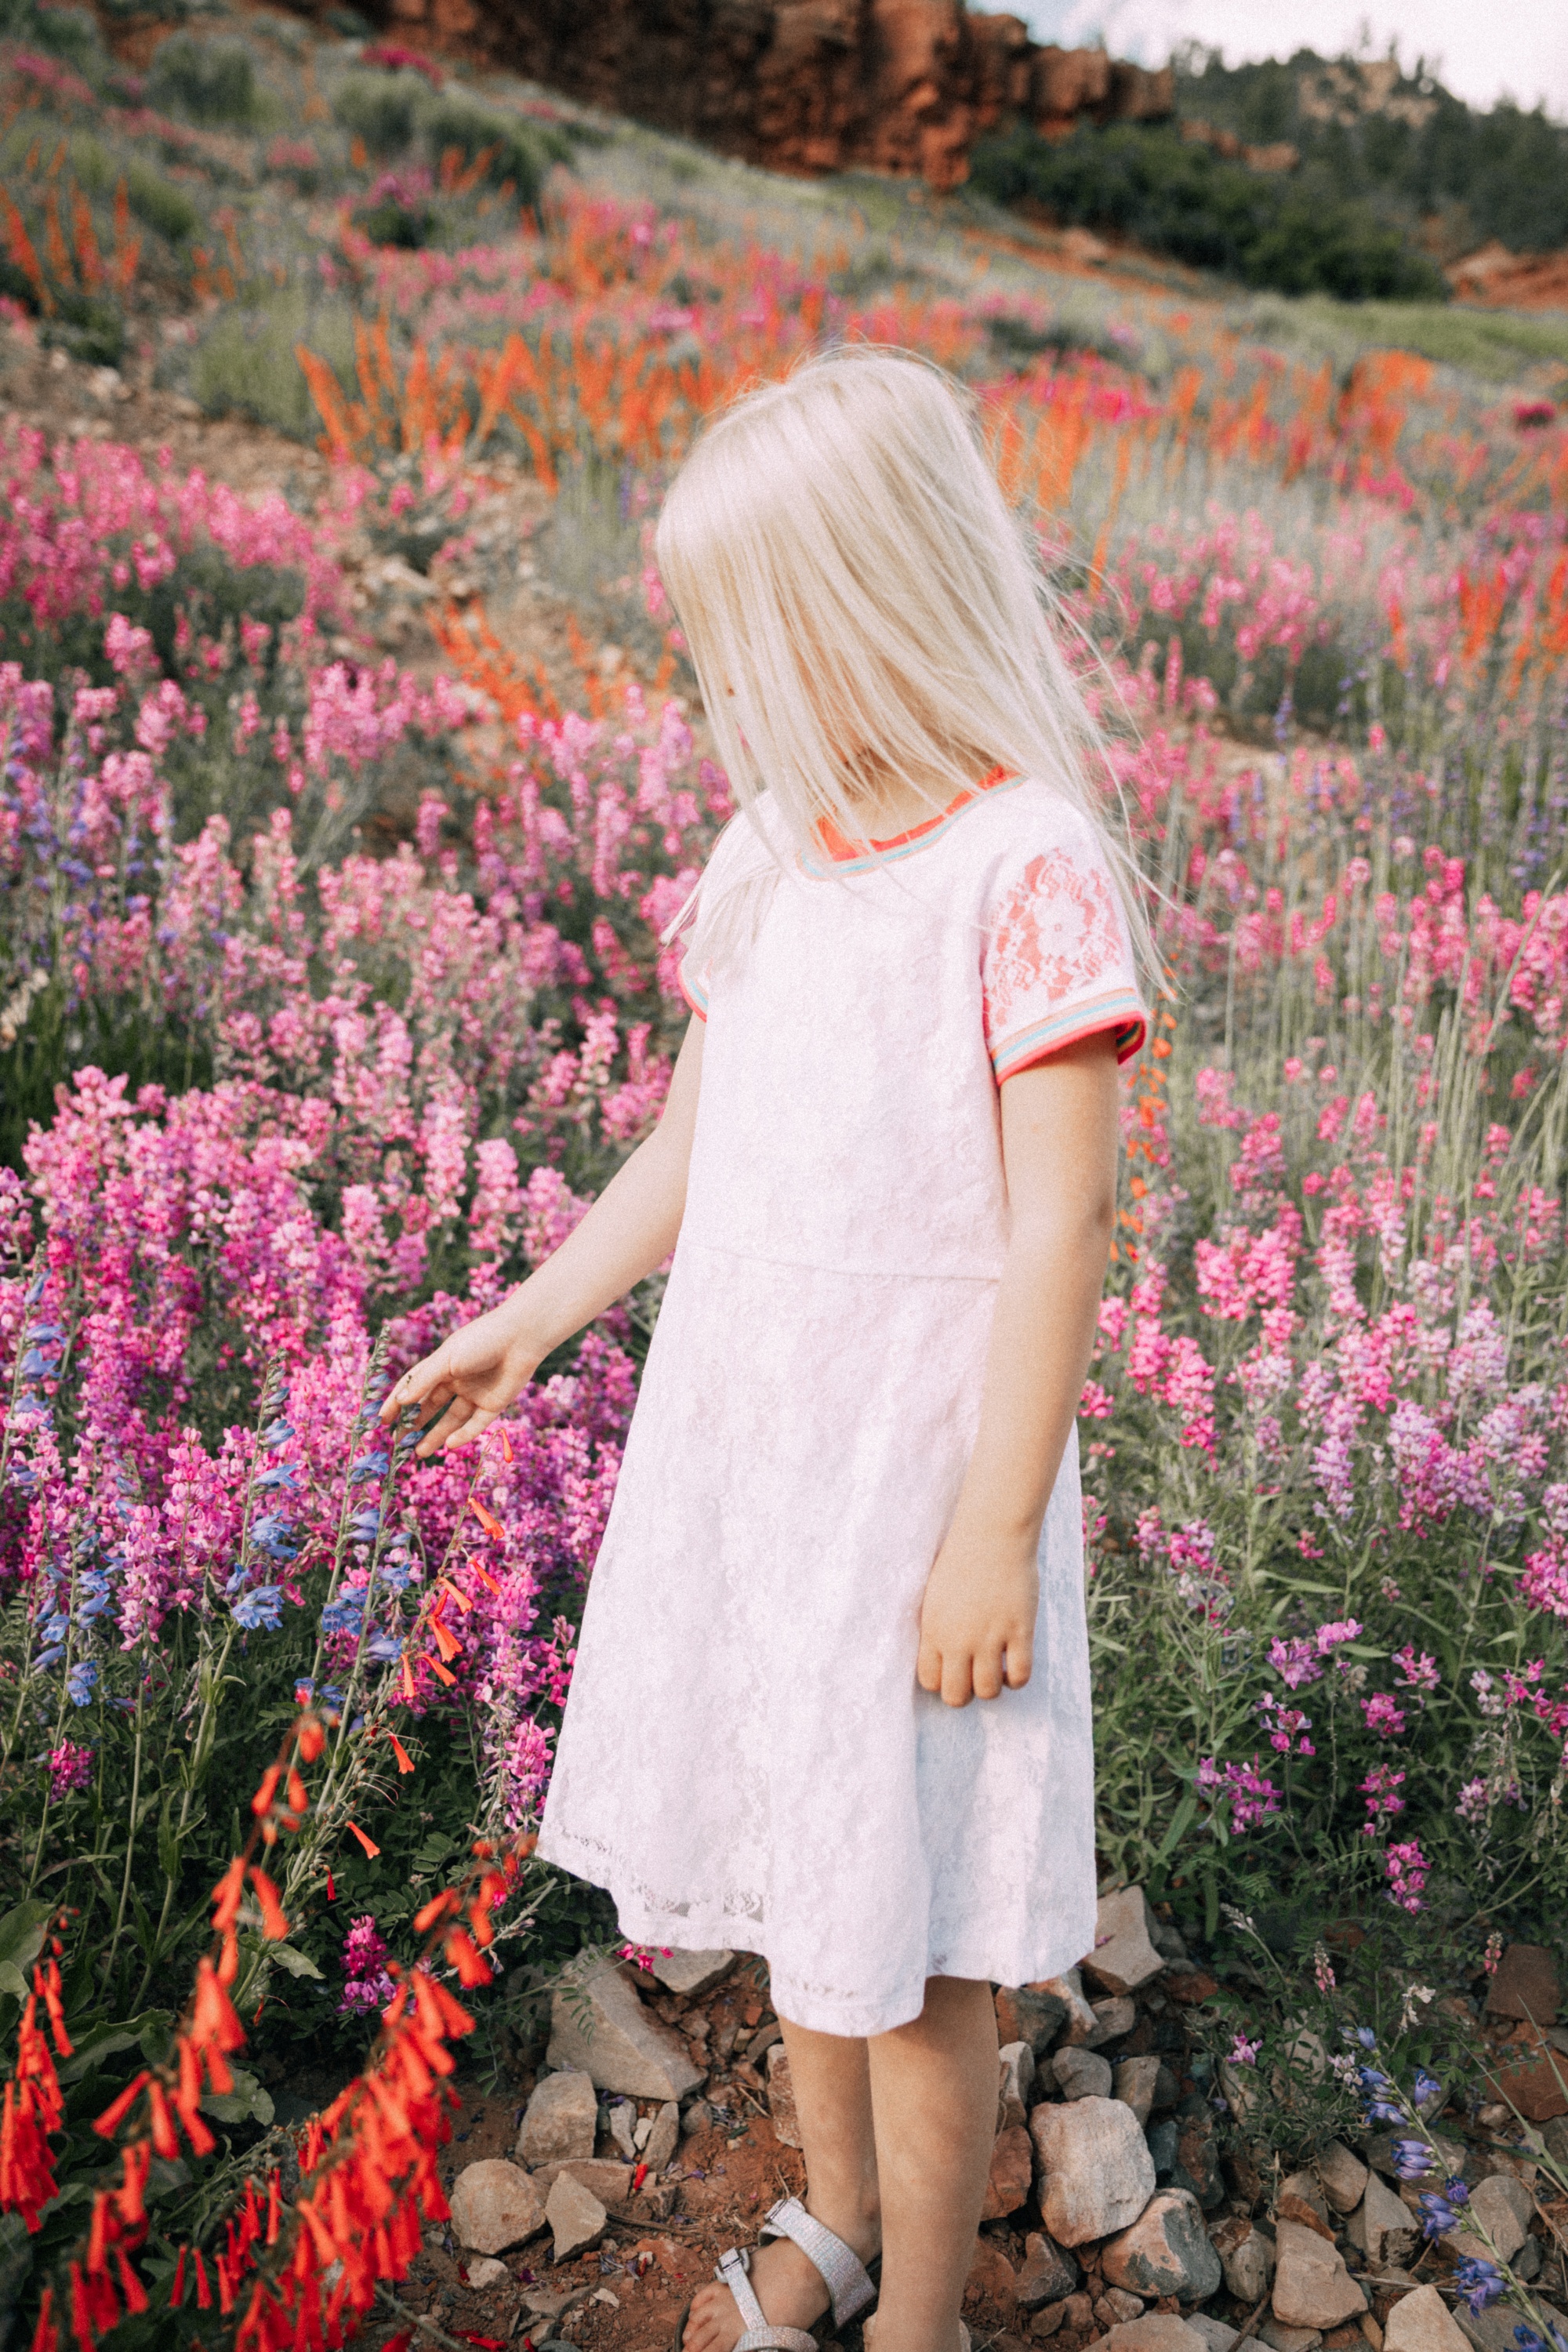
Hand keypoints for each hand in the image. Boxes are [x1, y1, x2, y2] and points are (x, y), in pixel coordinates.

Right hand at [379, 1300, 540, 1456]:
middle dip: (414, 1424)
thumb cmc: (480, 1342)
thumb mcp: (445, 1360)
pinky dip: (463, 1435)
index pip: (414, 1387)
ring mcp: (475, 1393)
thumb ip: (423, 1382)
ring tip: (419, 1452)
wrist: (521, 1338)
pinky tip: (449, 1445)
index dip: (397, 1403)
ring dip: (435, 1436)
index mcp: (441, 1365)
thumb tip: (401, 1402)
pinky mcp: (494, 1404)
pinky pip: (476, 1424)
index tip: (382, 1421)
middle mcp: (456, 1380)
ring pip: (451, 1420)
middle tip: (399, 1444)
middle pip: (430, 1406)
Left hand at [916, 1524, 1037, 1706]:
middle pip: (956, 1696)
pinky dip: (1017, 1679)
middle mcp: (958, 1640)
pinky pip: (1020, 1676)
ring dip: (991, 1687)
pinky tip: (1013, 1664)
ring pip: (988, 1692)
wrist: (991, 1534)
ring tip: (995, 1670)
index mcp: (933, 1630)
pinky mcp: (1019, 1631)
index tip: (952, 1673)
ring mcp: (990, 1637)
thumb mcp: (935, 1597)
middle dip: (964, 1694)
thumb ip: (937, 1630)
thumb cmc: (961, 1560)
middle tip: (973, 1678)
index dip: (942, 1683)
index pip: (929, 1681)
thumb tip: (944, 1659)